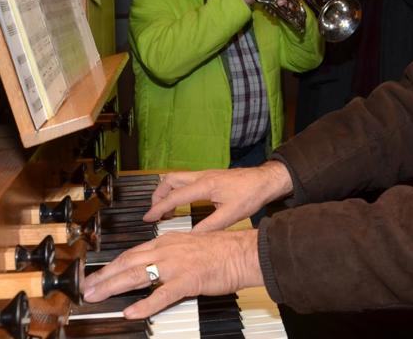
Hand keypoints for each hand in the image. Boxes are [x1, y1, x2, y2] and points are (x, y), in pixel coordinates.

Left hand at [80, 228, 262, 318]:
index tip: (96, 275)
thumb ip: (169, 254)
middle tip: (86, 288)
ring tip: (96, 296)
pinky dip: (144, 305)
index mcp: (166, 241)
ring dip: (113, 286)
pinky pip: (161, 295)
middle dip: (103, 276)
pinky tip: (131, 312)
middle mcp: (166, 251)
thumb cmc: (222, 250)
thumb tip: (154, 266)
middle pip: (127, 263)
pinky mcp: (187, 281)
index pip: (131, 253)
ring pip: (137, 275)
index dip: (111, 265)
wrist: (243, 252)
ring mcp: (175, 266)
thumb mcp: (189, 245)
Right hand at [145, 161, 293, 231]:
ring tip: (165, 208)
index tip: (148, 218)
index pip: (174, 197)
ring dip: (166, 191)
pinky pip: (186, 179)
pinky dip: (177, 189)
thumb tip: (191, 238)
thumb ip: (208, 227)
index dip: (158, 209)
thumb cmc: (251, 195)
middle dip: (157, 195)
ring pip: (176, 177)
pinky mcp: (210, 175)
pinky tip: (182, 202)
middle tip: (154, 212)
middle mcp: (202, 177)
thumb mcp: (230, 215)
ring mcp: (205, 174)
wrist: (265, 181)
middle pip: (169, 180)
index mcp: (205, 186)